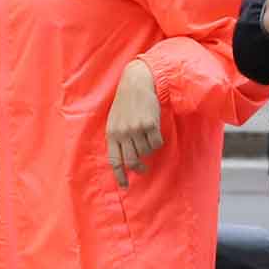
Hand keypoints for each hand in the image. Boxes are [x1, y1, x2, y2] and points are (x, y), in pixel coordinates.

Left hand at [106, 59, 162, 186]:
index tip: (124, 185)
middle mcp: (123, 133)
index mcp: (112, 133)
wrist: (137, 83)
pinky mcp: (150, 125)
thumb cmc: (125, 102)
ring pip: (146, 152)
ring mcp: (137, 129)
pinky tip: (154, 132)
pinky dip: (157, 142)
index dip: (119, 175)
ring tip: (147, 137)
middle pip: (131, 161)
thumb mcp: (115, 120)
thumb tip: (122, 158)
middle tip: (143, 168)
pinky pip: (156, 143)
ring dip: (148, 149)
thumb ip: (117, 137)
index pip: (114, 160)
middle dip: (138, 168)